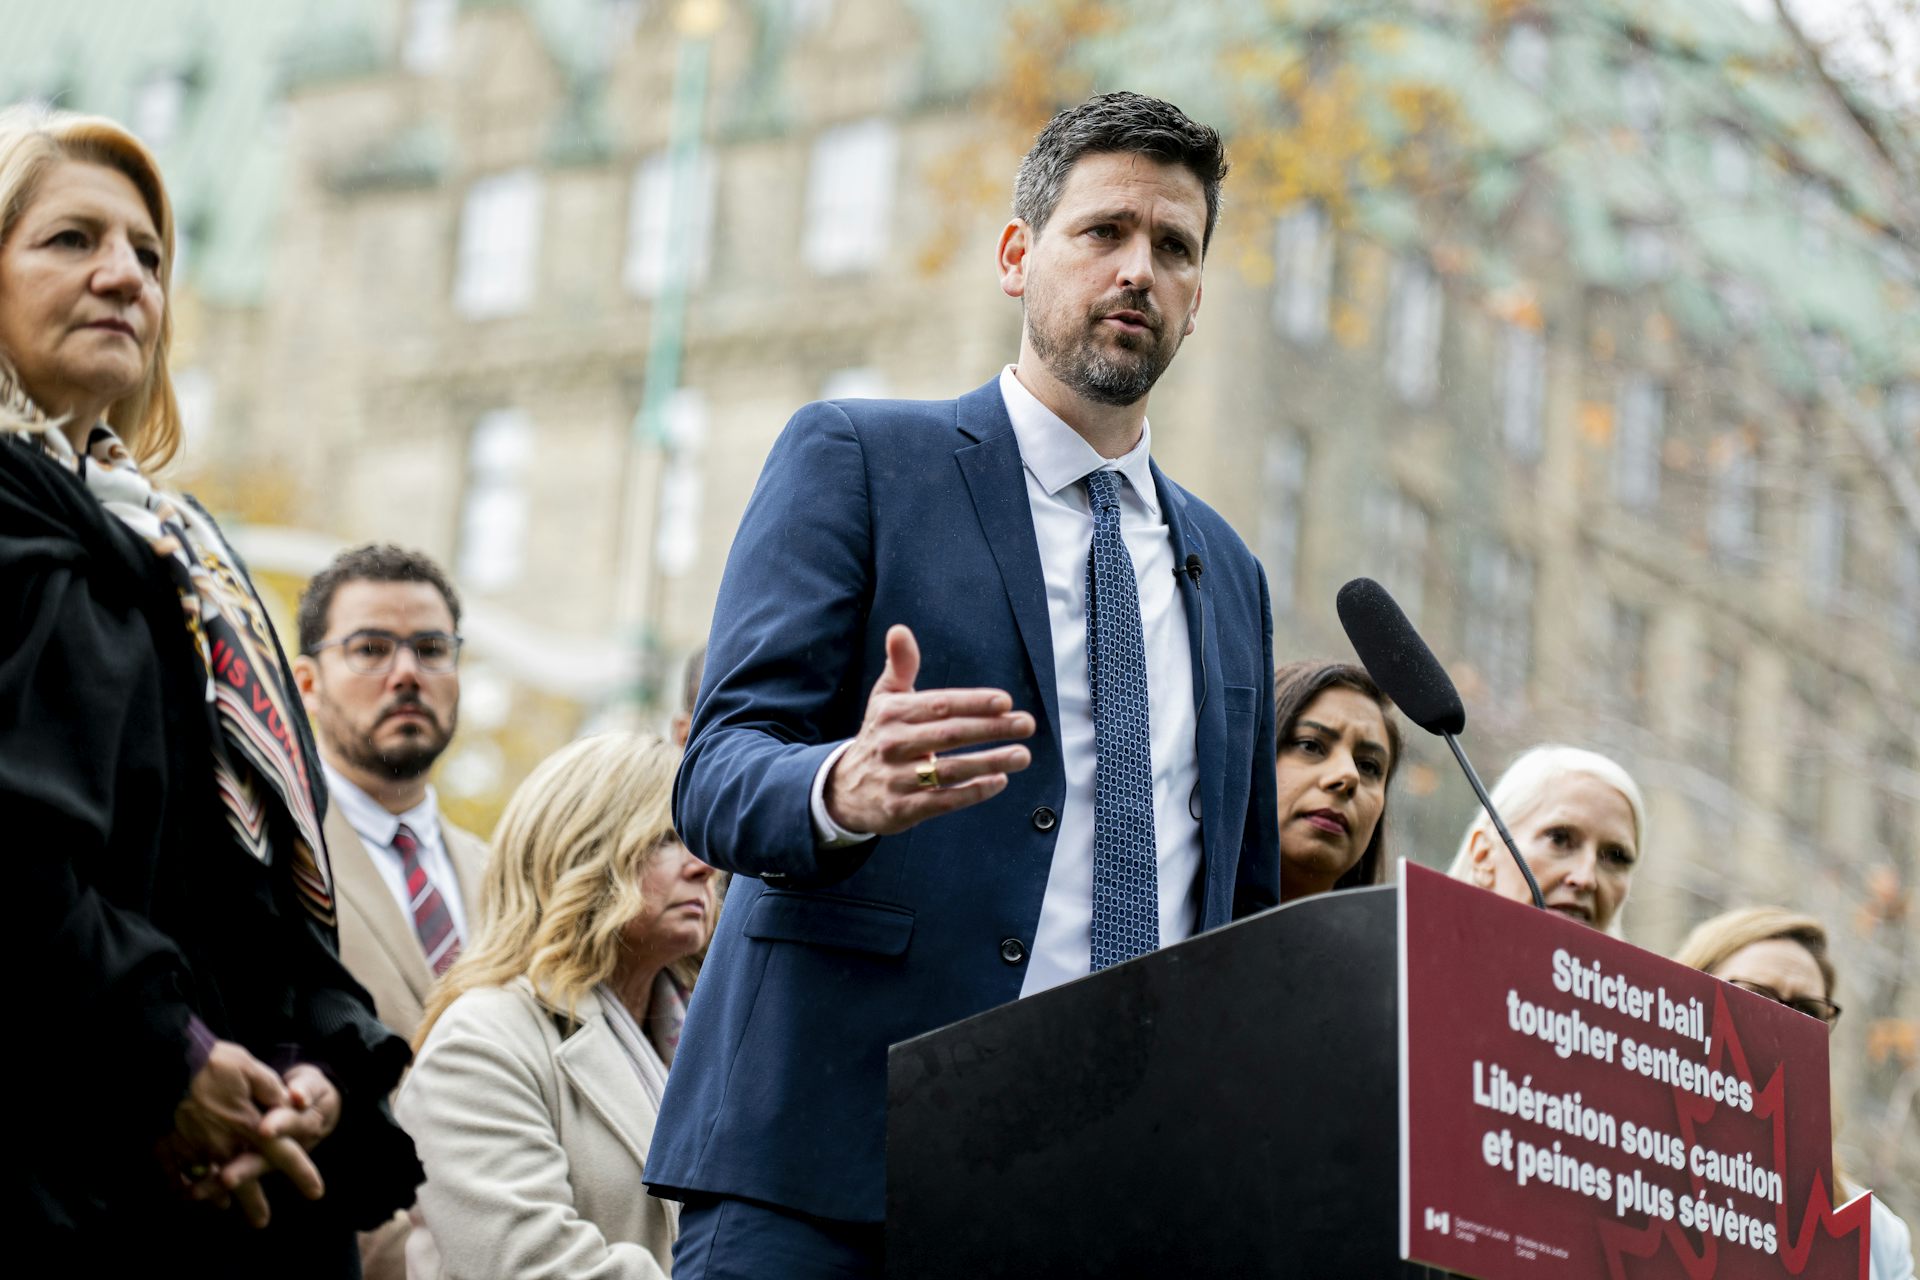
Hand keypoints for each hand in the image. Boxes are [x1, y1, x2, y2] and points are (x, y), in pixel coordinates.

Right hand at [166, 1043, 327, 1227]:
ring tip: (225, 1207)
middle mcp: (223, 1144)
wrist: (163, 1065)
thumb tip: (289, 1102)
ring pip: (209, 1182)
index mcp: (248, 1124)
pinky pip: (175, 1176)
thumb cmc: (210, 1063)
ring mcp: (193, 1150)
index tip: (315, 1194)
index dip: (301, 1173)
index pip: (282, 1153)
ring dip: (218, 1196)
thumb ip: (271, 1089)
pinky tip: (187, 1193)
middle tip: (261, 1222)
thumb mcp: (250, 1067)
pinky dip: (183, 1186)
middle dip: (254, 1203)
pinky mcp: (166, 1149)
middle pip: (244, 1180)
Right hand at [824, 625, 1033, 836]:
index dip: (974, 702)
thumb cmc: (879, 735)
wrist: (844, 790)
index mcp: (891, 714)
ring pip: (950, 770)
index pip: (939, 705)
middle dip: (992, 729)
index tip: (1006, 701)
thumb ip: (899, 666)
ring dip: (990, 762)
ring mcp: (896, 779)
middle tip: (1026, 724)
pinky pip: (944, 801)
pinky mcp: (902, 809)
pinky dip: (973, 792)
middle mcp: (892, 744)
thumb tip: (899, 630)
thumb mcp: (884, 699)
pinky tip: (999, 781)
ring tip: (1022, 755)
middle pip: (950, 735)